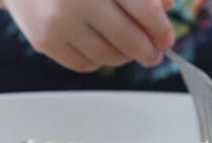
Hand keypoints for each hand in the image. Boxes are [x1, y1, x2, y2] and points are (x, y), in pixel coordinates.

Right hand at [2, 0, 174, 71]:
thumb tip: (166, 8)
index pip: (144, 10)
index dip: (161, 29)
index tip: (167, 39)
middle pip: (127, 38)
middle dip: (147, 51)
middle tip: (153, 54)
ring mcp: (58, 21)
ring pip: (108, 56)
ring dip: (124, 56)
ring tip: (125, 48)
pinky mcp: (44, 40)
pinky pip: (85, 65)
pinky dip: (98, 60)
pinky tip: (98, 45)